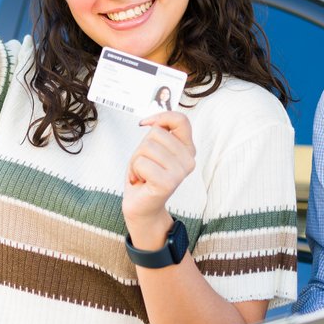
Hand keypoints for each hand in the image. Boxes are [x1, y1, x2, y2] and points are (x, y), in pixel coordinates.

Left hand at [123, 111, 194, 243]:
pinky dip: (134, 171)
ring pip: (146, 147)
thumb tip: (153, 122)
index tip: (145, 124)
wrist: (142, 207)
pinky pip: (141, 163)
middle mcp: (189, 160)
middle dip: (141, 148)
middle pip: (156, 133)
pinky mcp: (168, 183)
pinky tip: (140, 182)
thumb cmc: (145, 176)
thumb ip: (159, 133)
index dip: (161, 116)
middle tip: (144, 166)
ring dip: (136, 161)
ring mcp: (180, 172)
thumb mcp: (152, 148)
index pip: (181, 120)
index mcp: (188, 149)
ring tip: (141, 174)